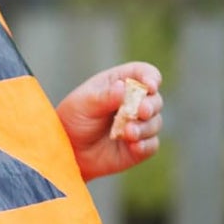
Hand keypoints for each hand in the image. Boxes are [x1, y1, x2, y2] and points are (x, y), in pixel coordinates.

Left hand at [57, 62, 162, 180]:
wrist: (68, 150)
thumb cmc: (74, 119)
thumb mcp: (84, 104)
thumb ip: (105, 96)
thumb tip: (122, 87)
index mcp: (121, 83)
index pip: (144, 73)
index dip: (151, 77)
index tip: (150, 86)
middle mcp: (134, 102)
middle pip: (155, 99)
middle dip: (150, 105)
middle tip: (142, 111)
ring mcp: (138, 124)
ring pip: (155, 123)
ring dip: (144, 127)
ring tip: (127, 133)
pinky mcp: (139, 147)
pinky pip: (151, 145)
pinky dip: (145, 145)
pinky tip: (133, 146)